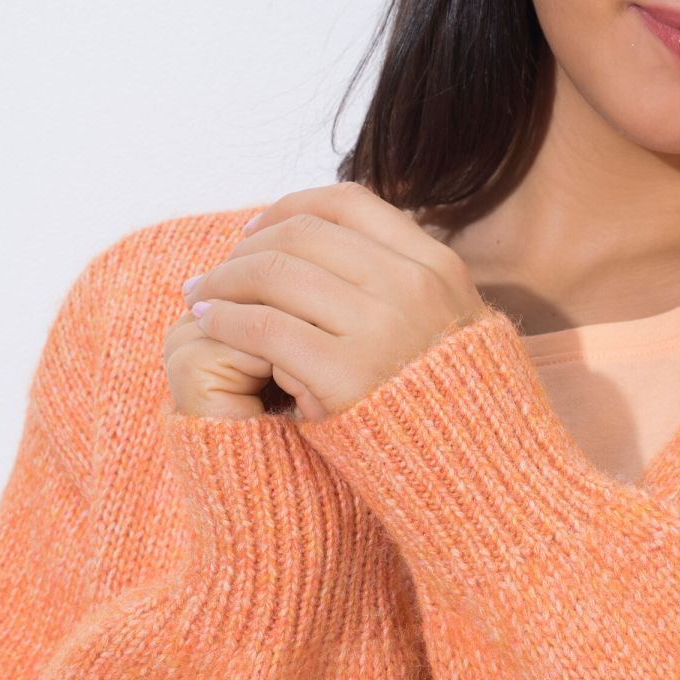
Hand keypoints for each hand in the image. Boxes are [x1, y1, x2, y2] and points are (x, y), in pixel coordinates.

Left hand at [181, 182, 489, 422]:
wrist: (479, 476)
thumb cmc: (454, 411)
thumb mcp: (456, 327)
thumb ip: (411, 284)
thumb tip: (348, 246)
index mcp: (436, 267)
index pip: (348, 204)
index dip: (289, 208)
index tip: (256, 231)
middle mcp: (411, 287)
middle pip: (302, 235)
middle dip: (245, 249)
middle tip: (214, 273)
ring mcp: (381, 329)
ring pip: (274, 272)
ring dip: (224, 280)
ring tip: (200, 297)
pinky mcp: (346, 375)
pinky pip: (264, 326)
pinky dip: (225, 318)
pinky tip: (208, 325)